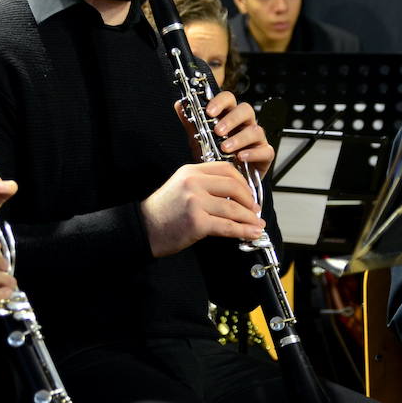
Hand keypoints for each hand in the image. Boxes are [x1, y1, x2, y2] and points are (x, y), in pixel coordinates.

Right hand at [140, 162, 263, 256]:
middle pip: (233, 187)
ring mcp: (195, 202)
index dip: (243, 181)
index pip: (226, 169)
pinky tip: (251, 233)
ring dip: (249, 218)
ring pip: (233, 208)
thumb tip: (234, 194)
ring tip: (257, 224)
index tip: (249, 193)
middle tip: (255, 210)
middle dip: (249, 200)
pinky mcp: (197, 222)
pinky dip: (243, 231)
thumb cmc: (163, 211)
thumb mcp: (181, 186)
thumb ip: (204, 184)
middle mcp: (193, 183)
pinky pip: (227, 226)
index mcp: (191, 171)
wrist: (144, 228)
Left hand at [198, 91, 274, 179]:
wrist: (221, 182)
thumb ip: (191, 122)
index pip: (229, 100)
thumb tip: (180, 104)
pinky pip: (265, 150)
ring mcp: (256, 139)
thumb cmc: (213, 158)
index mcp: (229, 116)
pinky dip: (253, 153)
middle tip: (217, 131)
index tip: (209, 111)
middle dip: (231, 119)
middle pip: (246, 110)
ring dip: (239, 138)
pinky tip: (241, 157)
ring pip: (256, 130)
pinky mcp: (264, 155)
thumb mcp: (198, 139)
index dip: (221, 102)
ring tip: (225, 148)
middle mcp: (244, 125)